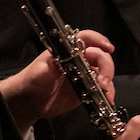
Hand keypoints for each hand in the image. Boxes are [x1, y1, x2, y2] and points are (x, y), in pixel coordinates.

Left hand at [0, 29, 116, 132]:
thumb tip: (58, 61)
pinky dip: (108, 93)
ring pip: (104, 72)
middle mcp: (79, 60)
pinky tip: (108, 99)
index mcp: (68, 51)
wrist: (30, 101)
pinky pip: (102, 88)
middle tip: (102, 80)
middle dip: (106, 66)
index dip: (99, 39)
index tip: (108, 47)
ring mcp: (85, 75)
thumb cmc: (32, 80)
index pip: (86, 39)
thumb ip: (49, 67)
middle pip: (100, 56)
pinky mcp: (87, 89)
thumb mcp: (38, 72)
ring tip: (105, 92)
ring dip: (108, 80)